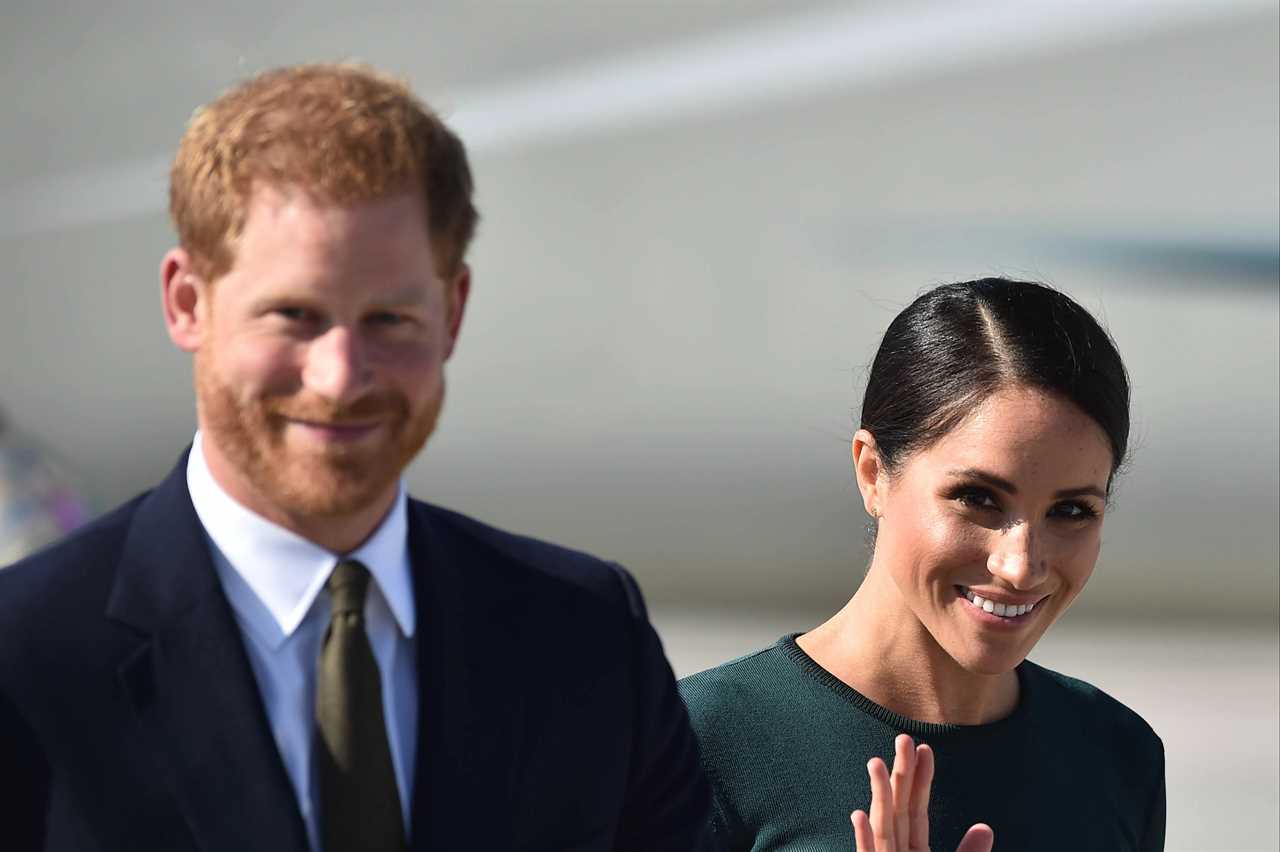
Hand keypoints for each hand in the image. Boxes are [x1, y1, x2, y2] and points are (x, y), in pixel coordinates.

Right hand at [851, 733, 993, 851]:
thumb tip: (986, 827)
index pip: (917, 810)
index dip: (921, 779)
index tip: (925, 748)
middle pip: (898, 808)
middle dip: (901, 774)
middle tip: (904, 738)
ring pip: (882, 826)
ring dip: (880, 795)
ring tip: (877, 762)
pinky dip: (864, 838)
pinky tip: (859, 813)